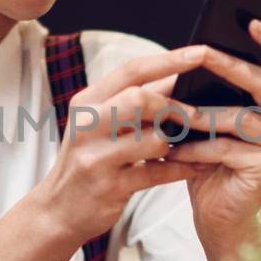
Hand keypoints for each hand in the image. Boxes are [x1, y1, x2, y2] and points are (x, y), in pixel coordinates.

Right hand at [29, 46, 214, 247]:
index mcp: (87, 102)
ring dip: (178, 143)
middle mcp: (87, 125)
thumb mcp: (100, 125)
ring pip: (153, 139)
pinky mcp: (110, 187)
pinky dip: (182, 169)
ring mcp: (96, 158)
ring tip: (194, 144)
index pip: (131, 71)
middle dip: (174, 106)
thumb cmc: (87, 160)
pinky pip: (158, 173)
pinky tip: (197, 166)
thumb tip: (178, 75)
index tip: (202, 51)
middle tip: (198, 115)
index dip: (169, 59)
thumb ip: (135, 101)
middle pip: (140, 98)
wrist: (58, 210)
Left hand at [165, 20, 260, 260]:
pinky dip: (196, 148)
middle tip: (202, 52)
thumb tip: (195, 49)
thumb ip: (216, 90)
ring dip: (200, 116)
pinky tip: (174, 150)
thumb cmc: (212, 164)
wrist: (218, 219)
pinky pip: (226, 148)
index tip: (251, 20)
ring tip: (169, 114)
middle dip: (230, 67)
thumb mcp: (213, 119)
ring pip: (240, 118)